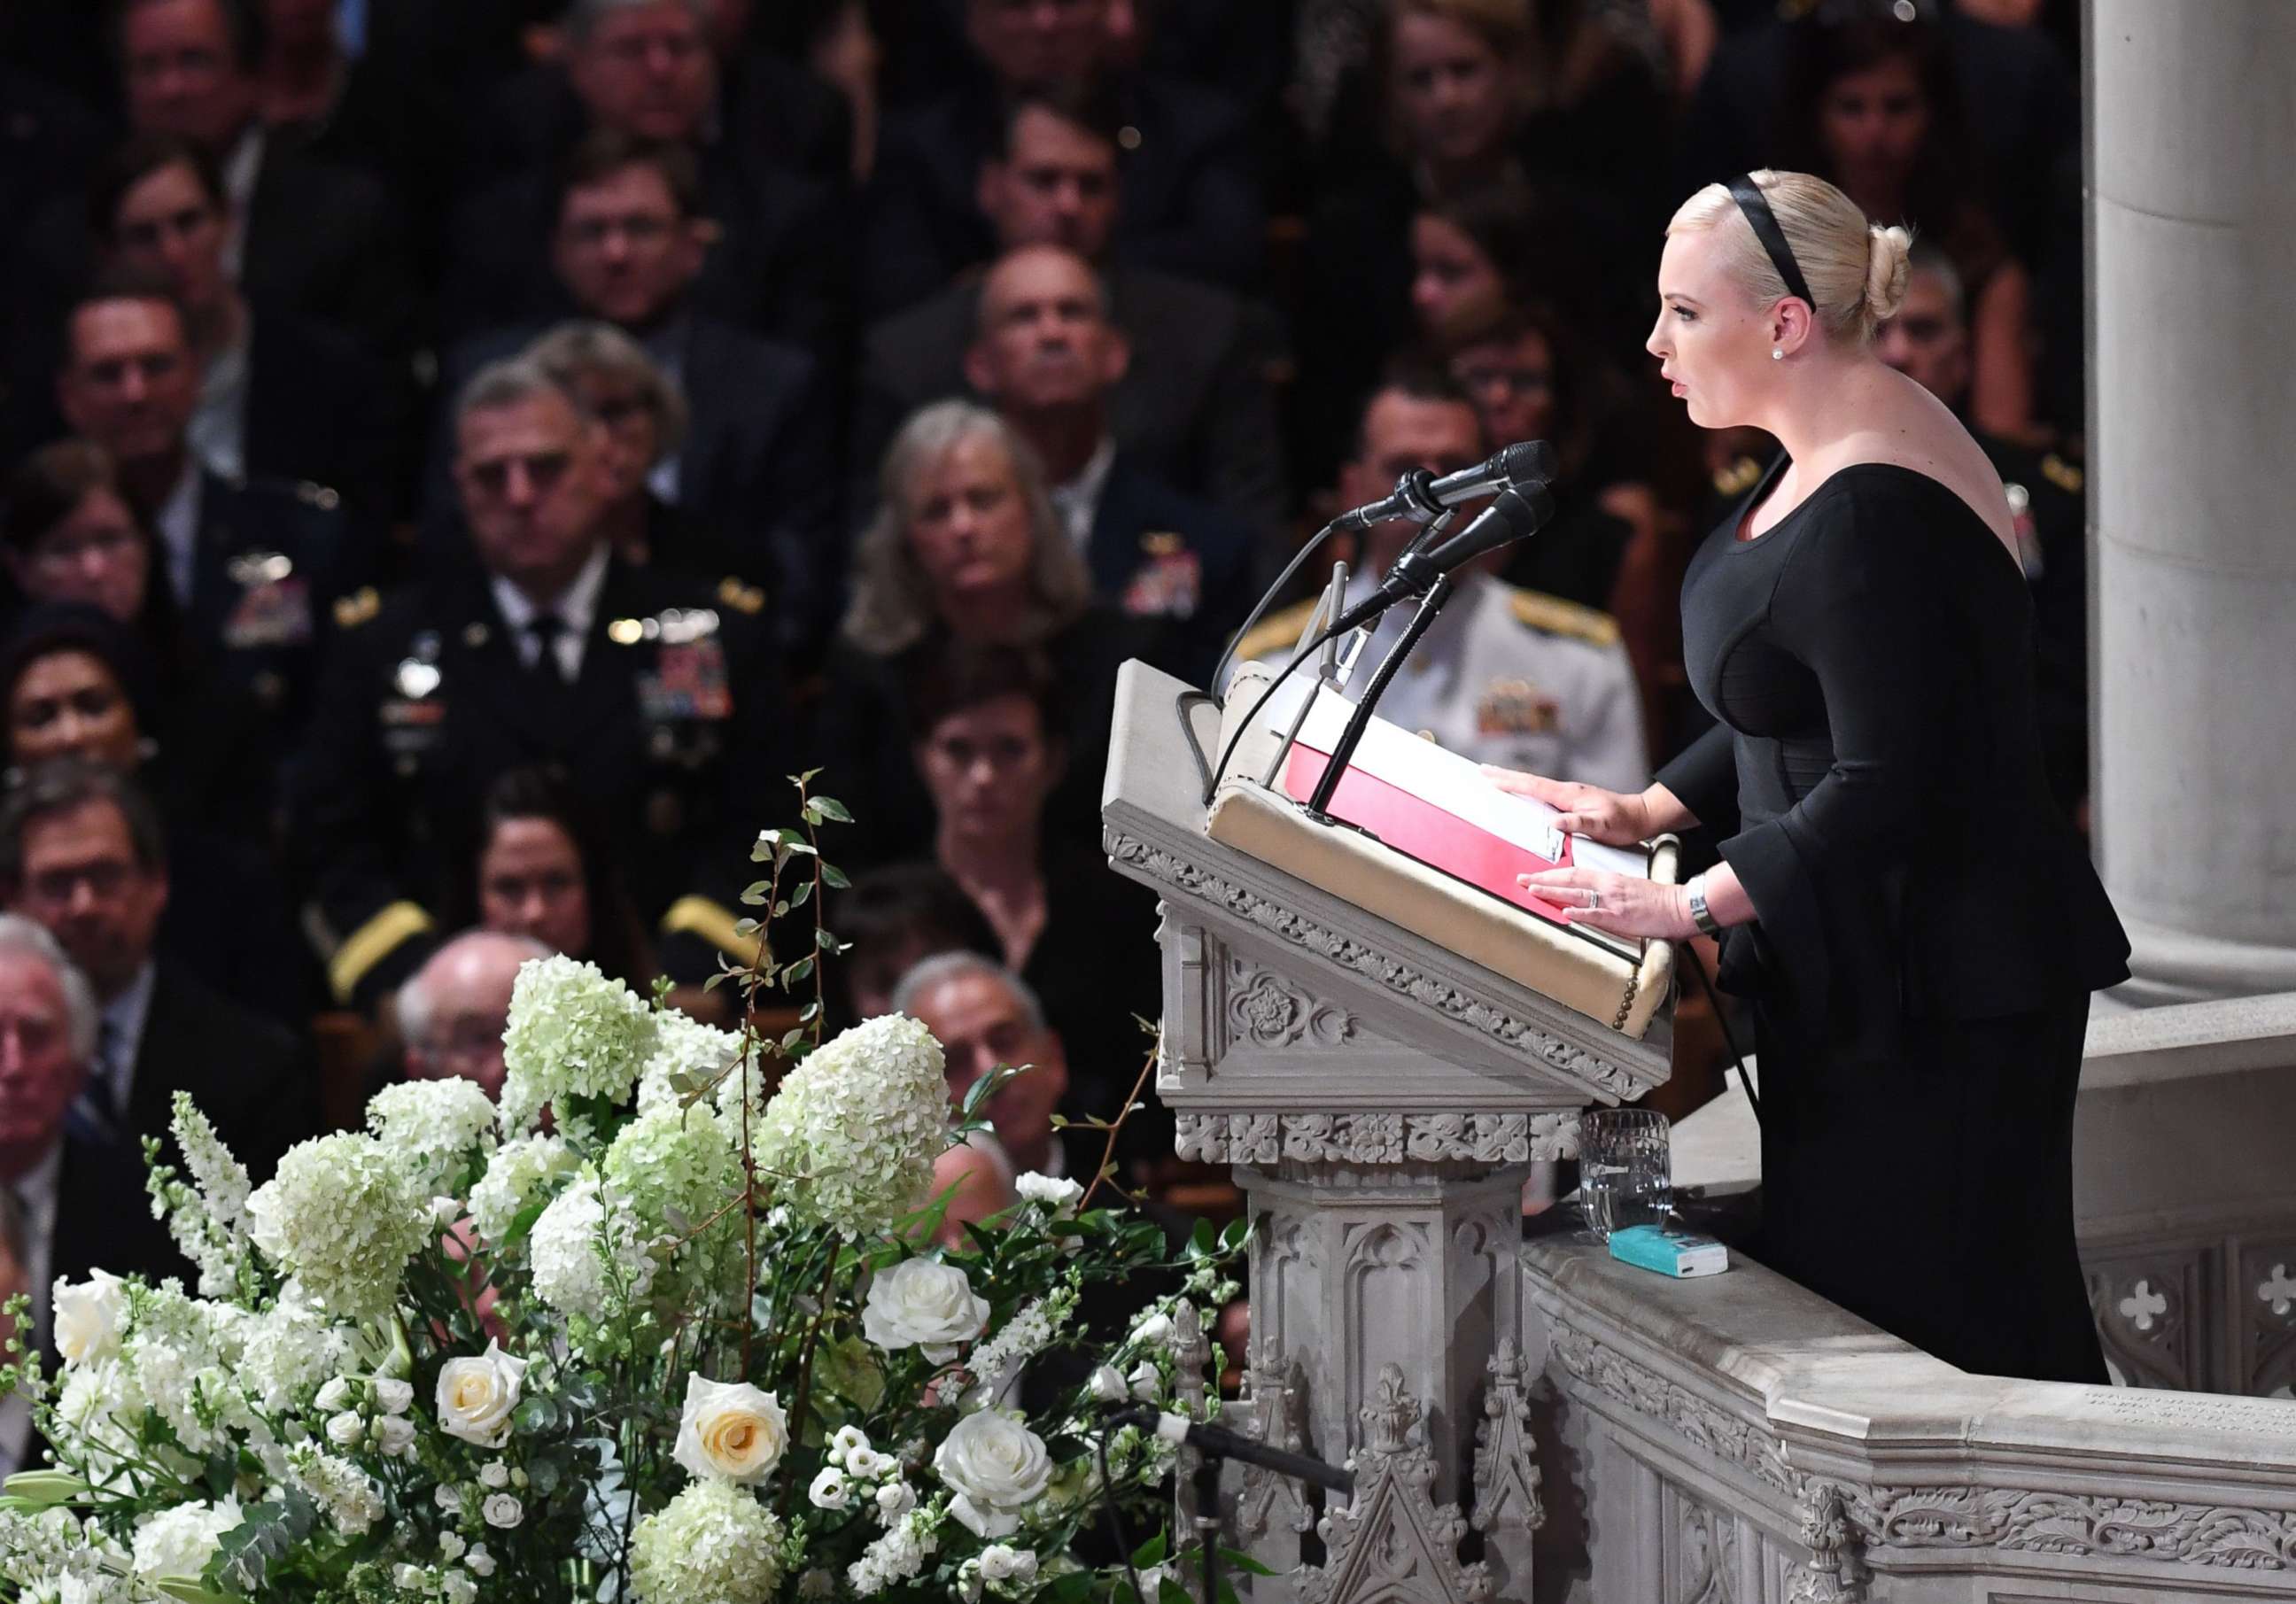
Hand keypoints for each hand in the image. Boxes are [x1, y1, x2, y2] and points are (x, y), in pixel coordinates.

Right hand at [1479, 767, 1649, 845]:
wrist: (1641, 816)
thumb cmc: (1623, 823)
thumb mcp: (1603, 826)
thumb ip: (1579, 823)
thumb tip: (1554, 822)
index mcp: (1569, 795)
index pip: (1534, 786)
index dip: (1510, 782)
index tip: (1489, 776)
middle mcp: (1567, 791)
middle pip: (1529, 781)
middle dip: (1505, 775)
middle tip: (1482, 770)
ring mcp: (1569, 794)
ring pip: (1535, 785)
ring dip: (1514, 781)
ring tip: (1496, 778)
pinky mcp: (1572, 800)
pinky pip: (1543, 793)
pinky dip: (1527, 789)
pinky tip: (1524, 792)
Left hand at [1519, 867, 1695, 940]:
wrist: (1678, 906)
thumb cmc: (1655, 899)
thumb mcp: (1626, 888)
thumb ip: (1605, 890)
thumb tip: (1585, 894)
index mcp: (1608, 879)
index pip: (1574, 872)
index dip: (1551, 874)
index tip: (1532, 875)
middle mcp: (1607, 886)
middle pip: (1569, 879)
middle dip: (1543, 879)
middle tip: (1521, 879)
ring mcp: (1612, 902)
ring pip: (1577, 894)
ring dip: (1553, 891)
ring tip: (1532, 890)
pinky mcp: (1620, 918)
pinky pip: (1597, 914)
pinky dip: (1580, 913)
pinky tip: (1565, 913)